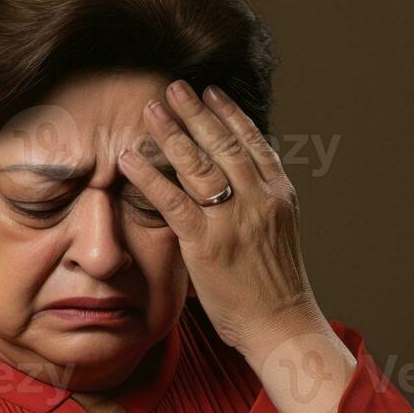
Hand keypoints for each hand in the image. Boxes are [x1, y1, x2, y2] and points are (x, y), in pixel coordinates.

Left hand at [117, 80, 355, 412]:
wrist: (283, 325)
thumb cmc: (276, 289)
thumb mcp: (277, 236)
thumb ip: (256, 208)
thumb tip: (231, 189)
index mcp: (279, 196)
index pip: (253, 143)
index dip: (230, 115)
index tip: (212, 93)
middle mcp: (258, 200)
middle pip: (223, 144)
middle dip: (196, 113)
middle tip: (174, 87)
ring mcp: (232, 220)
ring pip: (198, 164)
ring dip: (171, 132)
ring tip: (151, 108)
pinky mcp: (206, 242)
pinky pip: (172, 200)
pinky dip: (148, 176)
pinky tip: (130, 158)